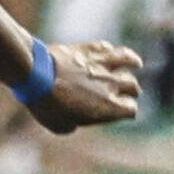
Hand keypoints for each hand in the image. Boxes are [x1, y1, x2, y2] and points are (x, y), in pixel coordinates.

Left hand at [26, 41, 142, 134]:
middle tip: (129, 90)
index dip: (128, 111)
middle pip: (132, 86)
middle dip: (131, 90)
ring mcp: (102, 64)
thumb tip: (74, 120)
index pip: (131, 110)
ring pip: (128, 60)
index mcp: (109, 107)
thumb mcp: (60, 126)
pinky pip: (106, 47)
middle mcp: (111, 85)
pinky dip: (110, 50)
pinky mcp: (88, 49)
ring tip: (136, 63)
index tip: (123, 111)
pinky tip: (110, 50)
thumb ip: (74, 124)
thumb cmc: (48, 105)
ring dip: (133, 62)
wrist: (37, 75)